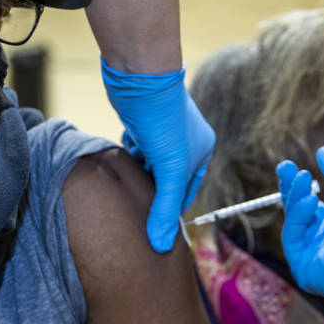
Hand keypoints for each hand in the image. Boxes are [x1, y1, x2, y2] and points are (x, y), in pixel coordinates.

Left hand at [102, 59, 215, 251]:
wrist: (139, 78)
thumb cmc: (162, 120)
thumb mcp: (168, 170)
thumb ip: (165, 208)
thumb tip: (161, 245)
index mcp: (202, 151)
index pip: (186, 191)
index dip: (170, 209)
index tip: (152, 225)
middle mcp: (186, 141)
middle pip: (166, 178)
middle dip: (151, 191)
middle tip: (134, 210)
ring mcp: (162, 132)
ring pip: (148, 164)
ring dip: (137, 172)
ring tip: (126, 182)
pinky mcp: (141, 123)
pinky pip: (134, 148)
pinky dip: (128, 153)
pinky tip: (121, 156)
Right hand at [276, 146, 323, 317]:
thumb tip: (321, 151)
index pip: (309, 205)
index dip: (298, 186)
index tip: (289, 166)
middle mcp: (322, 243)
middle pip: (296, 213)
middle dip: (289, 189)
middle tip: (284, 166)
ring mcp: (313, 257)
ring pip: (292, 224)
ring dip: (295, 198)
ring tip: (303, 177)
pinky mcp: (305, 269)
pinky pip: (292, 239)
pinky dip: (297, 217)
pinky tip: (309, 199)